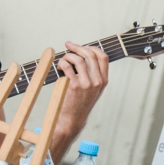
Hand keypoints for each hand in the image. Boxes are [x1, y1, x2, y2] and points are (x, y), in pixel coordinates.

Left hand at [50, 41, 108, 159]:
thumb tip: (83, 54)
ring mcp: (86, 84)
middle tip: (68, 45)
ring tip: (63, 60)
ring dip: (68, 55)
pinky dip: (61, 63)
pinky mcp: (74, 86)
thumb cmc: (80, 103)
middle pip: (90, 55)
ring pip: (78, 59)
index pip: (103, 57)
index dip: (92, 48)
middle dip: (77, 47)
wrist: (73, 119)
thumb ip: (93, 74)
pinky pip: (67, 66)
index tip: (82, 46)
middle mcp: (97, 81)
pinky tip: (59, 66)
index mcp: (104, 80)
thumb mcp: (93, 89)